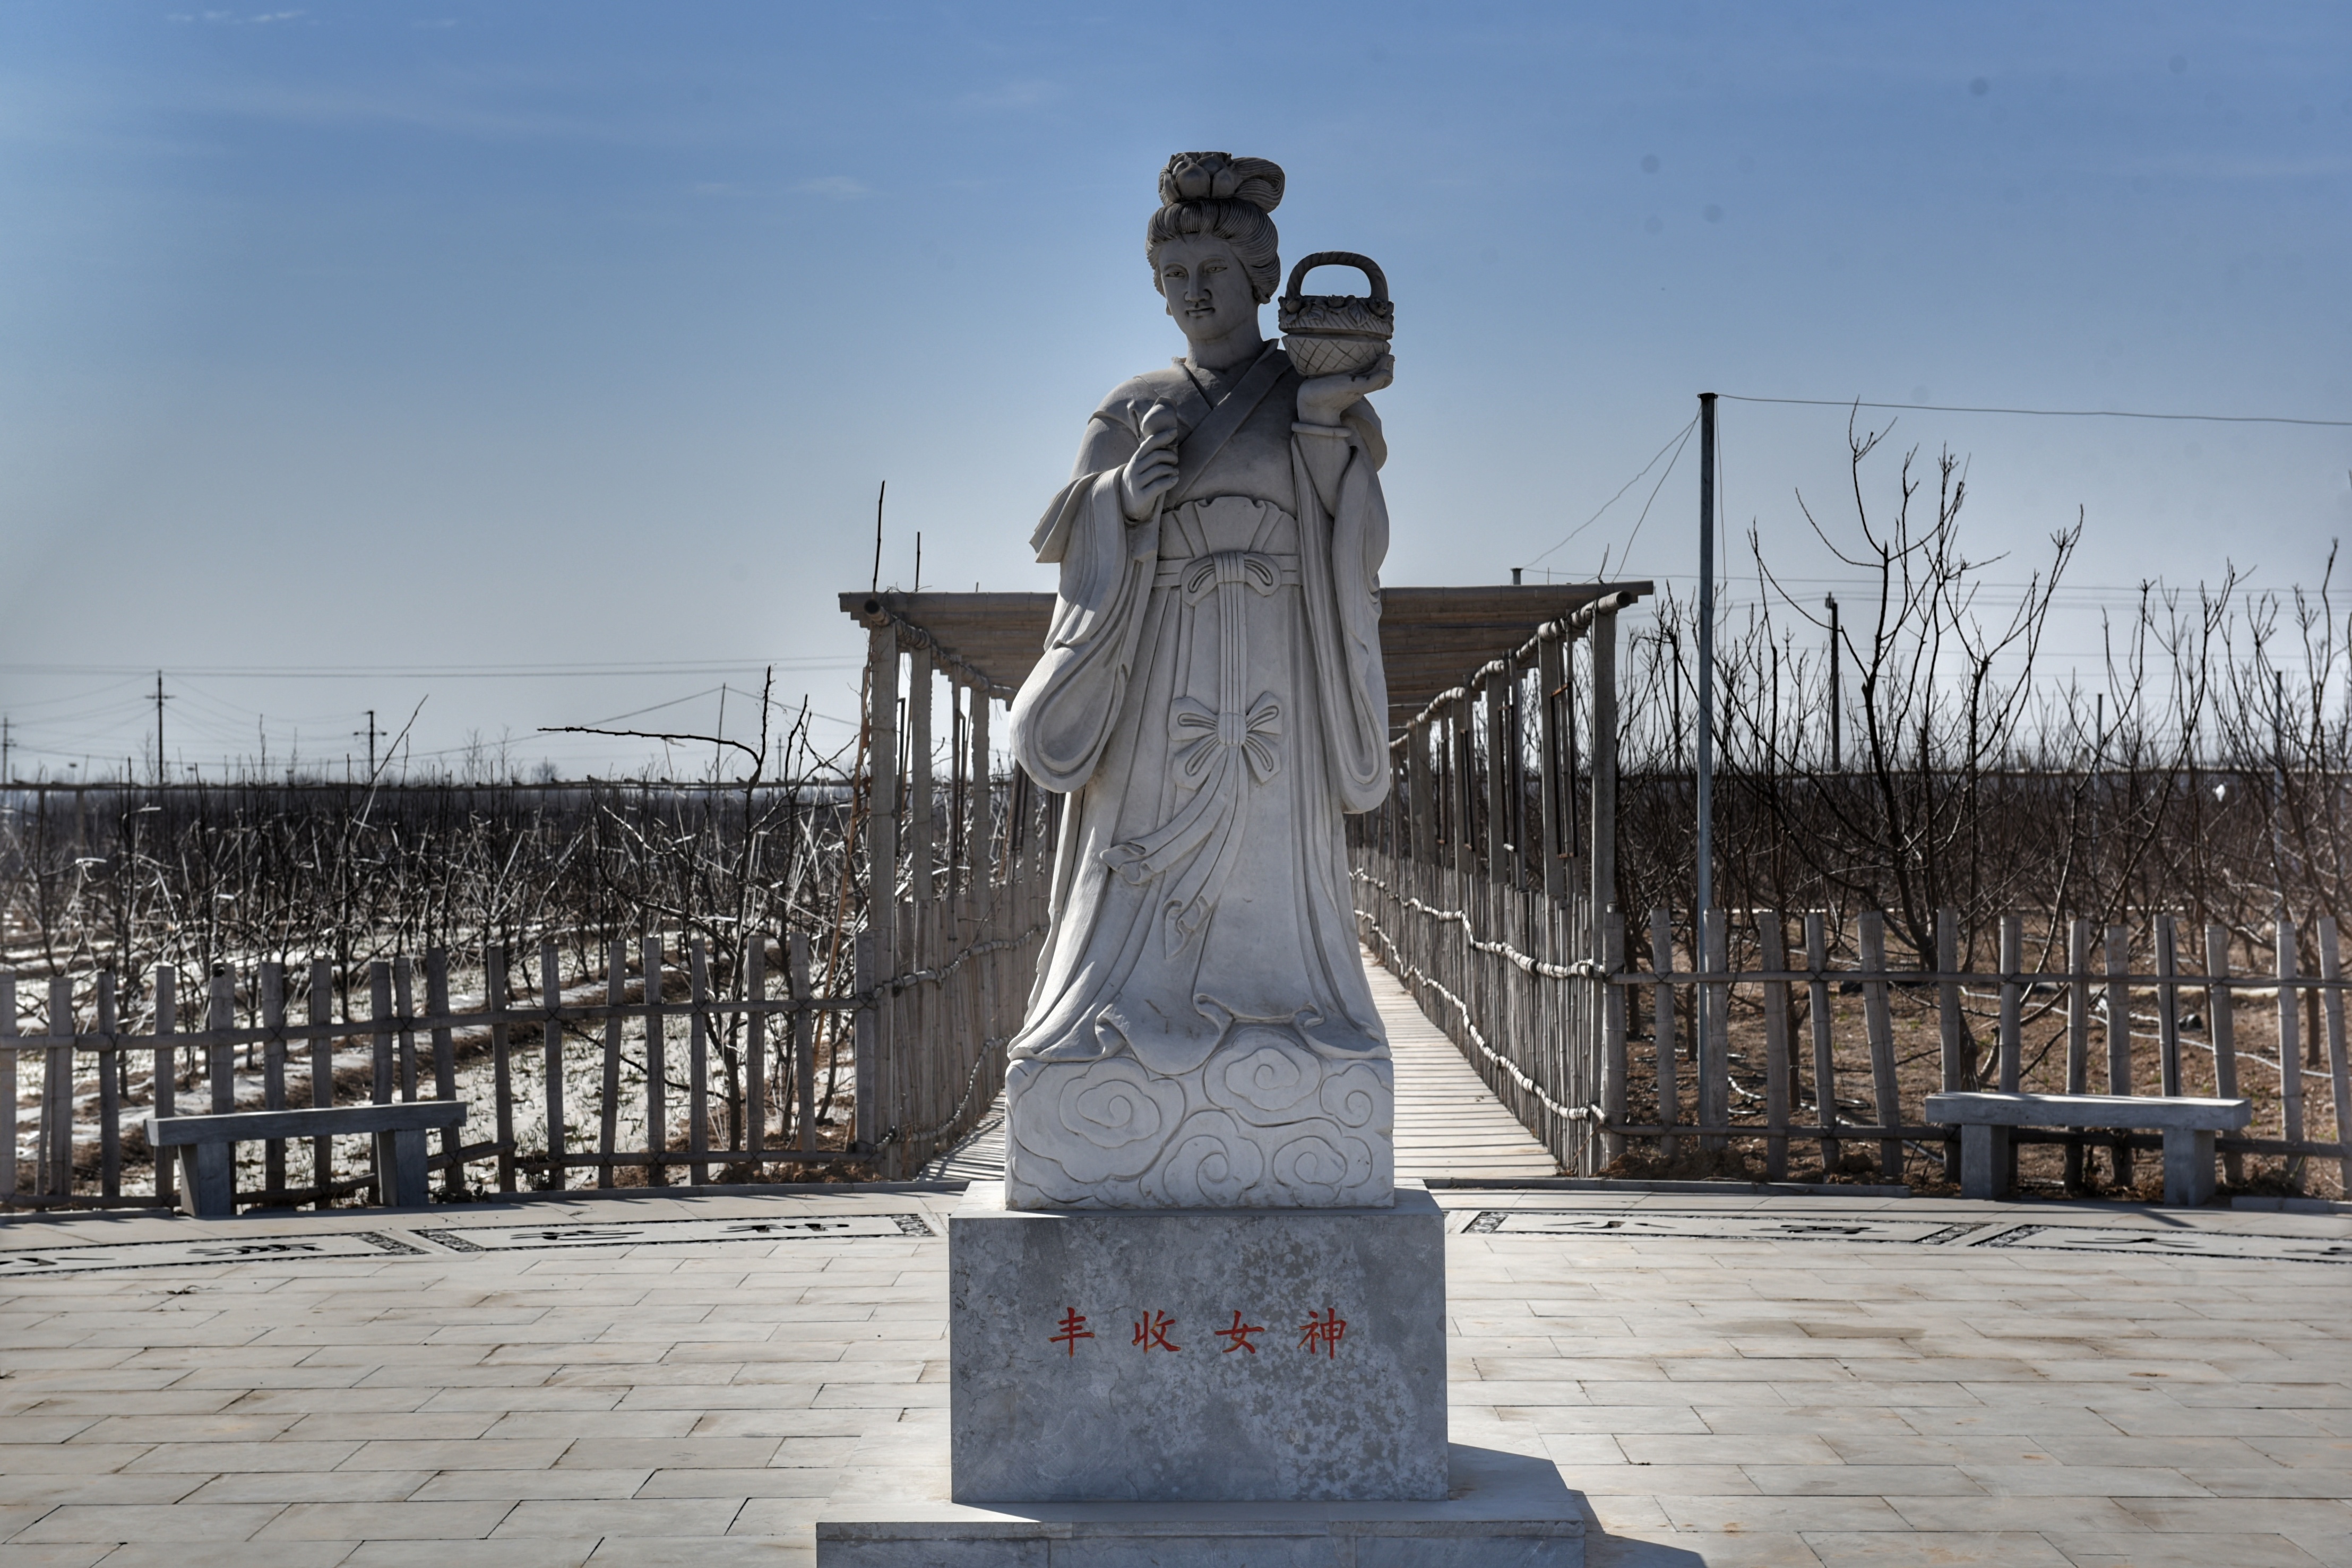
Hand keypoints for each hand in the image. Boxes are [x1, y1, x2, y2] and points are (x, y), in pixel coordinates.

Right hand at [1119, 404, 1182, 520]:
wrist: (1126, 503)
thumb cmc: (1140, 480)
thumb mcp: (1141, 465)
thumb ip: (1150, 453)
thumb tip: (1167, 435)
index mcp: (1135, 459)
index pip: (1149, 444)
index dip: (1162, 436)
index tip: (1174, 431)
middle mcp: (1134, 469)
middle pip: (1156, 456)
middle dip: (1170, 456)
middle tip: (1175, 460)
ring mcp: (1137, 482)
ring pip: (1159, 470)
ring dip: (1172, 469)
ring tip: (1175, 472)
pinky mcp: (1142, 496)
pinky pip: (1159, 485)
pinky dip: (1170, 481)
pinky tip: (1175, 479)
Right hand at [1296, 353, 1394, 426]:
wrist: (1310, 406)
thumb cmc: (1332, 396)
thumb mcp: (1354, 387)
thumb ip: (1372, 381)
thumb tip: (1388, 373)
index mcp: (1364, 386)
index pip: (1385, 377)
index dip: (1388, 366)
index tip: (1387, 355)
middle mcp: (1357, 384)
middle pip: (1377, 374)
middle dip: (1382, 363)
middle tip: (1382, 351)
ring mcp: (1347, 382)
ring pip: (1364, 372)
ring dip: (1370, 361)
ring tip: (1371, 350)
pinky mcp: (1335, 380)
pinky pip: (1350, 370)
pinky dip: (1355, 362)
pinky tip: (1350, 355)